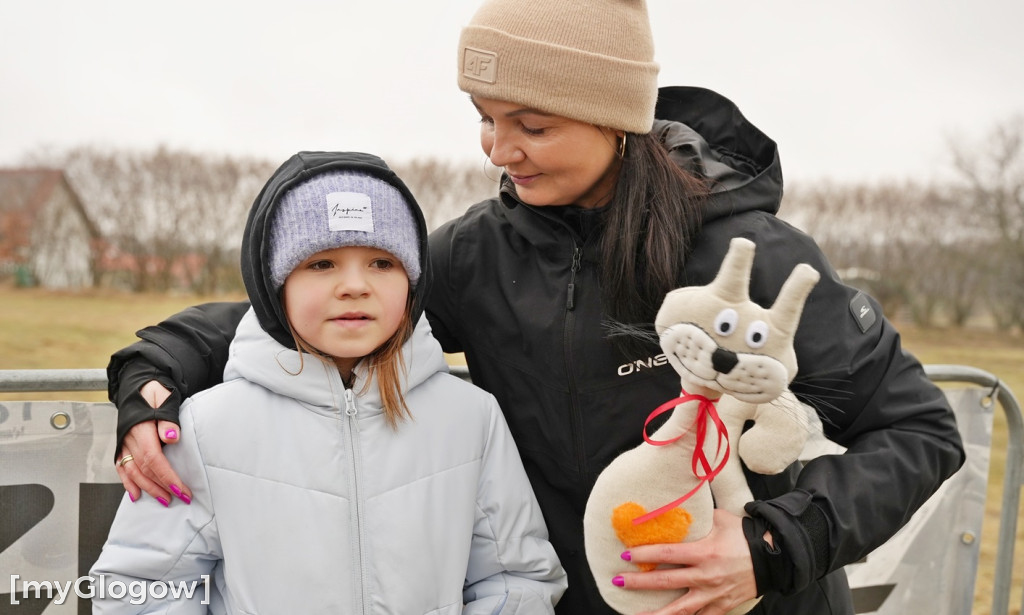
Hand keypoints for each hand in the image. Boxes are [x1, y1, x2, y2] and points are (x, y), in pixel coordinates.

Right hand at [114, 381, 190, 505]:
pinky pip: (121, 468)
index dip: (167, 476)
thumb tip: (172, 436)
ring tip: (164, 500)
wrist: (137, 385)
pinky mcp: (121, 446)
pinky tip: (135, 495)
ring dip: (148, 488)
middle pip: (144, 469)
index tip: (181, 489)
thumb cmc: (153, 392)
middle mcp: (128, 438)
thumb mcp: (165, 398)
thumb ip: (168, 418)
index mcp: (140, 428)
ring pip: (133, 472)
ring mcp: (123, 443)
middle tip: (180, 497)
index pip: (153, 458)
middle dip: (162, 486)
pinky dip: (128, 483)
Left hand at [617, 509, 757, 614]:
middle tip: (618, 580)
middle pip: (666, 582)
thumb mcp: (720, 519)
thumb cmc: (744, 535)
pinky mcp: (722, 607)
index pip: (667, 555)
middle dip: (639, 582)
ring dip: (656, 614)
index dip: (644, 555)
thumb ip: (697, 515)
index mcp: (704, 553)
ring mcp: (714, 595)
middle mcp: (706, 576)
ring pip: (681, 610)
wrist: (774, 557)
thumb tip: (678, 497)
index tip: (626, 555)